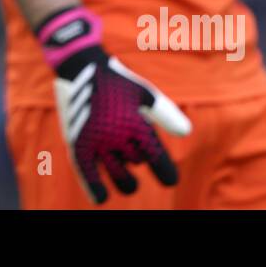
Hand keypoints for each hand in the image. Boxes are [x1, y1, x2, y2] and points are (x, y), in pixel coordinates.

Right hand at [38, 6, 191, 202]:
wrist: (81, 67)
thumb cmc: (117, 81)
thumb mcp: (144, 92)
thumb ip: (166, 113)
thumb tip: (186, 133)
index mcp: (138, 125)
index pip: (158, 162)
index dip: (166, 174)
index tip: (169, 179)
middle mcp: (118, 137)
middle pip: (137, 165)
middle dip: (140, 164)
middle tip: (137, 157)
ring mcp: (97, 142)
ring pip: (118, 175)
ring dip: (125, 181)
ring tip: (128, 182)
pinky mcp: (78, 144)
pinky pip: (87, 175)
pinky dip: (94, 189)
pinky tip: (100, 199)